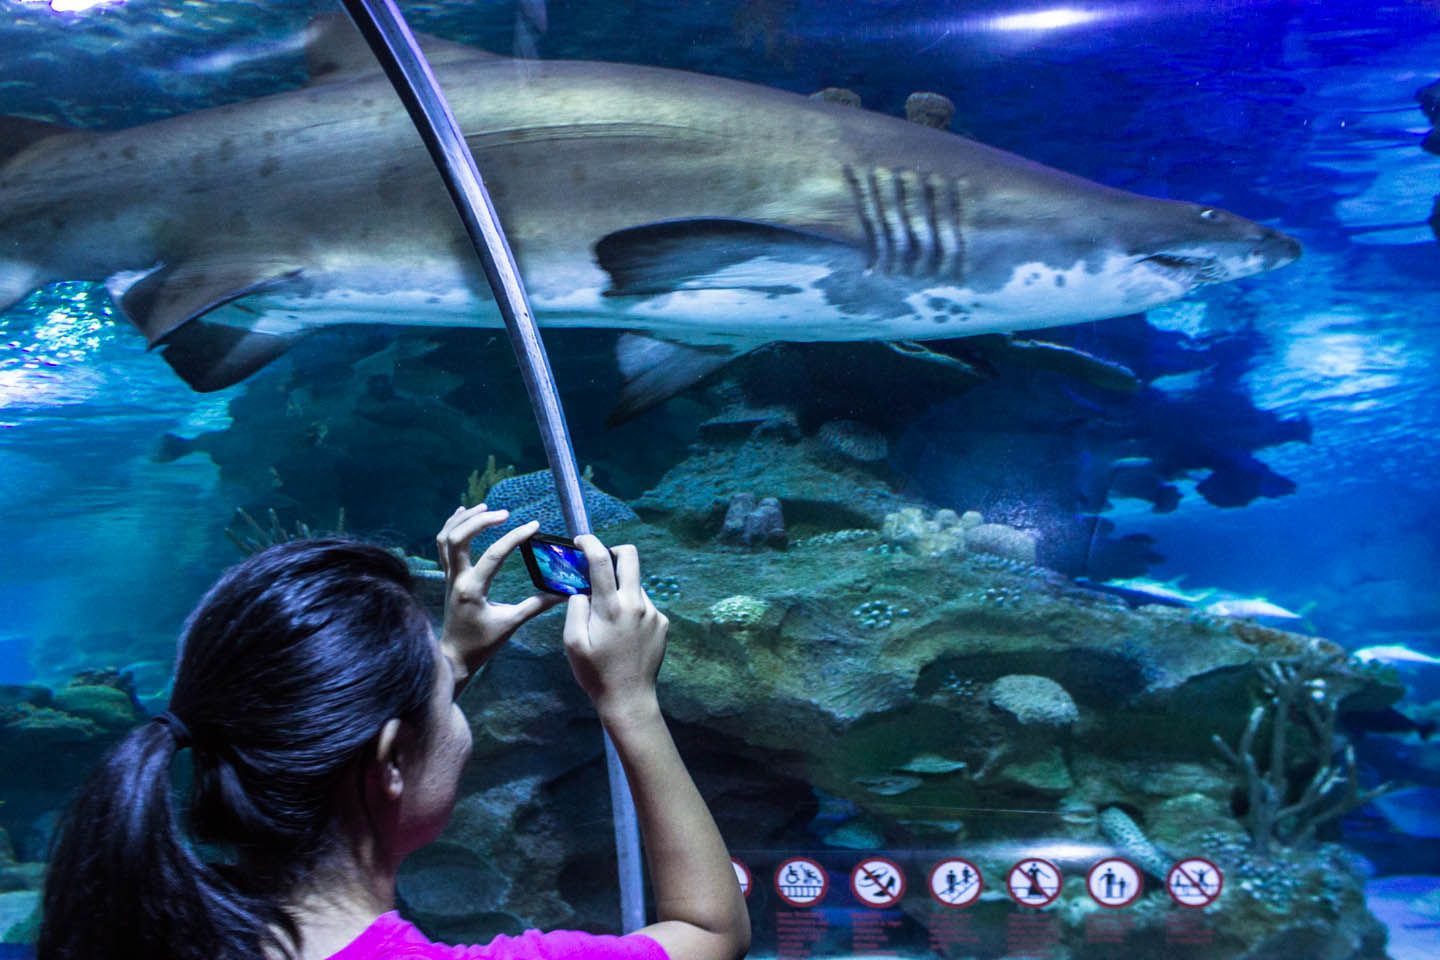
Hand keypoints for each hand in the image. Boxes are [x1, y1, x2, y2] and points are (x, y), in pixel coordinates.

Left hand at [436, 505, 562, 677]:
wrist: (454, 657)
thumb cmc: (482, 644)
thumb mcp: (511, 623)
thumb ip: (536, 605)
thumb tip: (562, 594)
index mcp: (473, 589)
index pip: (494, 555)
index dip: (515, 537)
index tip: (534, 525)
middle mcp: (456, 579)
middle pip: (458, 538)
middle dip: (480, 521)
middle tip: (504, 514)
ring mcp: (448, 577)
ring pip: (446, 538)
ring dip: (463, 520)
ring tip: (484, 507)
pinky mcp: (447, 577)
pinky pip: (443, 546)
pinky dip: (451, 526)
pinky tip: (464, 514)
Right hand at [562, 535, 667, 722]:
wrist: (629, 699)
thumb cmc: (595, 673)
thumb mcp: (572, 643)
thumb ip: (576, 609)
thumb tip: (582, 590)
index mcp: (611, 607)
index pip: (601, 560)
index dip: (589, 543)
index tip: (580, 541)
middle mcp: (636, 604)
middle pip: (630, 556)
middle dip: (613, 551)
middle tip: (600, 563)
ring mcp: (653, 613)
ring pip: (635, 585)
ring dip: (621, 589)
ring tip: (608, 618)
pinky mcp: (663, 623)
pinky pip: (644, 605)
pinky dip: (632, 608)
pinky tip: (623, 633)